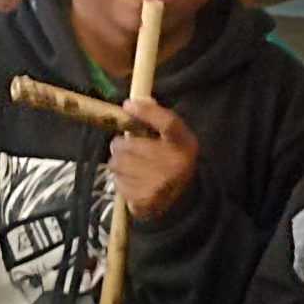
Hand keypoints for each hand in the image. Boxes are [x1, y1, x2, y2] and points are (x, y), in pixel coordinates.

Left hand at [109, 98, 197, 220]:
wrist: (185, 196)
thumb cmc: (173, 158)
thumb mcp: (174, 136)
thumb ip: (157, 118)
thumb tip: (133, 103)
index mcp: (184, 143)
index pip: (167, 122)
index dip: (146, 111)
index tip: (128, 105)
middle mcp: (174, 164)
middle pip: (129, 145)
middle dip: (119, 144)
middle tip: (122, 146)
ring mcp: (160, 184)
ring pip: (117, 164)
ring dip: (118, 163)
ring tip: (129, 165)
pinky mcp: (146, 201)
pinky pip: (118, 184)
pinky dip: (121, 181)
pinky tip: (132, 181)